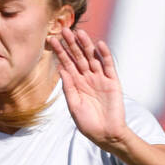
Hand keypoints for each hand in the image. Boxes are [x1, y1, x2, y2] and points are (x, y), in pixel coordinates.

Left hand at [48, 26, 127, 148]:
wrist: (105, 134)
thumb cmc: (88, 123)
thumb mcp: (74, 105)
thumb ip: (69, 87)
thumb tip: (61, 69)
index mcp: (76, 84)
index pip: (67, 64)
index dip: (60, 52)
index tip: (51, 40)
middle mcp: (88, 79)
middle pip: (78, 57)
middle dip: (71, 44)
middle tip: (63, 30)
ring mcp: (100, 79)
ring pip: (92, 58)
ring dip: (86, 45)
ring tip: (79, 33)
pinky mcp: (113, 82)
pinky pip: (108, 66)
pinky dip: (104, 55)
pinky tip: (99, 45)